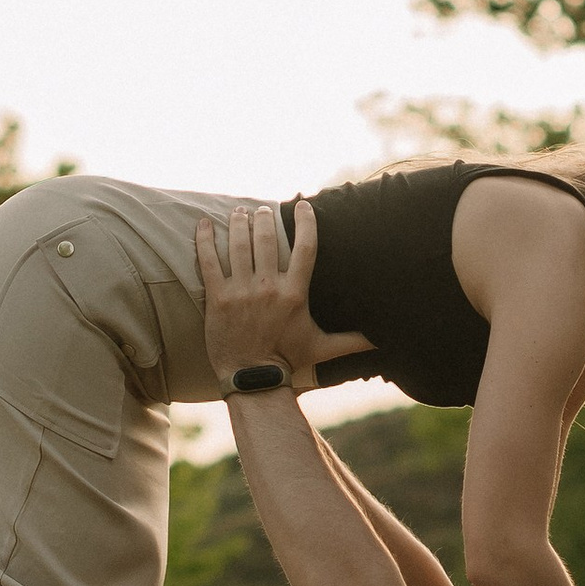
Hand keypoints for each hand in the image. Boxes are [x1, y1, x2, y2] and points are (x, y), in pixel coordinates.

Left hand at [194, 202, 367, 389]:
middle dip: (265, 218)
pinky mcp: (217, 298)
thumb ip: (352, 341)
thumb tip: (381, 342)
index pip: (306, 247)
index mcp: (295, 294)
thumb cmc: (287, 361)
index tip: (303, 205)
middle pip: (267, 239)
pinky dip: (205, 240)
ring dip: (238, 223)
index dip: (306, 222)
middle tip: (263, 210)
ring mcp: (241, 291)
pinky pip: (209, 261)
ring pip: (238, 245)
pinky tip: (203, 224)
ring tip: (239, 212)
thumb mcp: (323, 348)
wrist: (251, 379)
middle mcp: (268, 288)